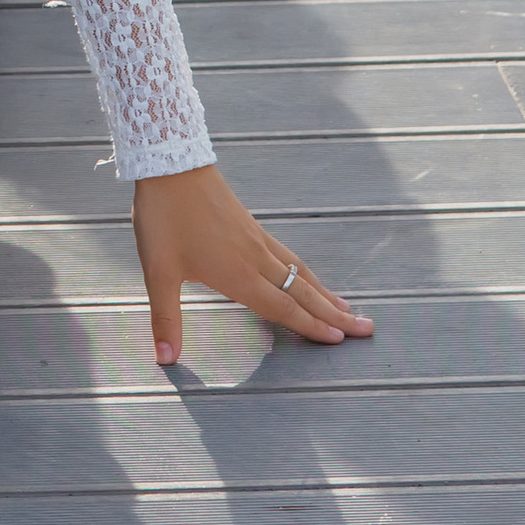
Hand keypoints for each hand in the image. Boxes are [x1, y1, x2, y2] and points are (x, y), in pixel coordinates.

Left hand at [133, 164, 372, 362]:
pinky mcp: (252, 225)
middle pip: (304, 293)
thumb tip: (165, 361)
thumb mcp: (157, 272)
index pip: (284, 309)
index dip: (312, 327)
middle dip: (336, 315)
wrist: (172, 163)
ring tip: (348, 307)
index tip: (340, 340)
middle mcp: (256, 260)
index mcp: (238, 275)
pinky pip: (288, 255)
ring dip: (326, 293)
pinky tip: (306, 275)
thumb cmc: (164, 218)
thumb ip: (165, 318)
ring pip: (300, 273)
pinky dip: (305, 272)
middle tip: (367, 329)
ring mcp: (257, 240)